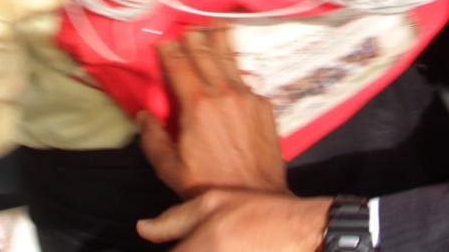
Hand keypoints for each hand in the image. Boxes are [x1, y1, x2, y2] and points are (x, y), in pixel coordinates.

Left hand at [138, 190, 328, 250]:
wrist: (303, 232)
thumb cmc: (264, 216)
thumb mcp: (213, 202)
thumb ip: (172, 219)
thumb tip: (145, 228)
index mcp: (196, 250)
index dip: (169, 248)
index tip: (176, 243)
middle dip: (184, 248)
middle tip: (194, 241)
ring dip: (195, 249)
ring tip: (213, 241)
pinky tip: (229, 246)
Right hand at [139, 27, 285, 196]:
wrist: (255, 197)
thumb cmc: (208, 186)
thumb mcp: (170, 169)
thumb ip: (153, 139)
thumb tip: (143, 116)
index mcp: (197, 105)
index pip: (179, 65)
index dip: (168, 50)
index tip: (162, 41)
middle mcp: (223, 93)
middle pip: (205, 54)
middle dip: (193, 37)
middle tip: (186, 25)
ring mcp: (247, 96)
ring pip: (229, 59)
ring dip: (219, 40)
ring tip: (214, 23)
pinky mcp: (264, 104)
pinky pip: (245, 79)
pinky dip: (236, 65)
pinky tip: (233, 58)